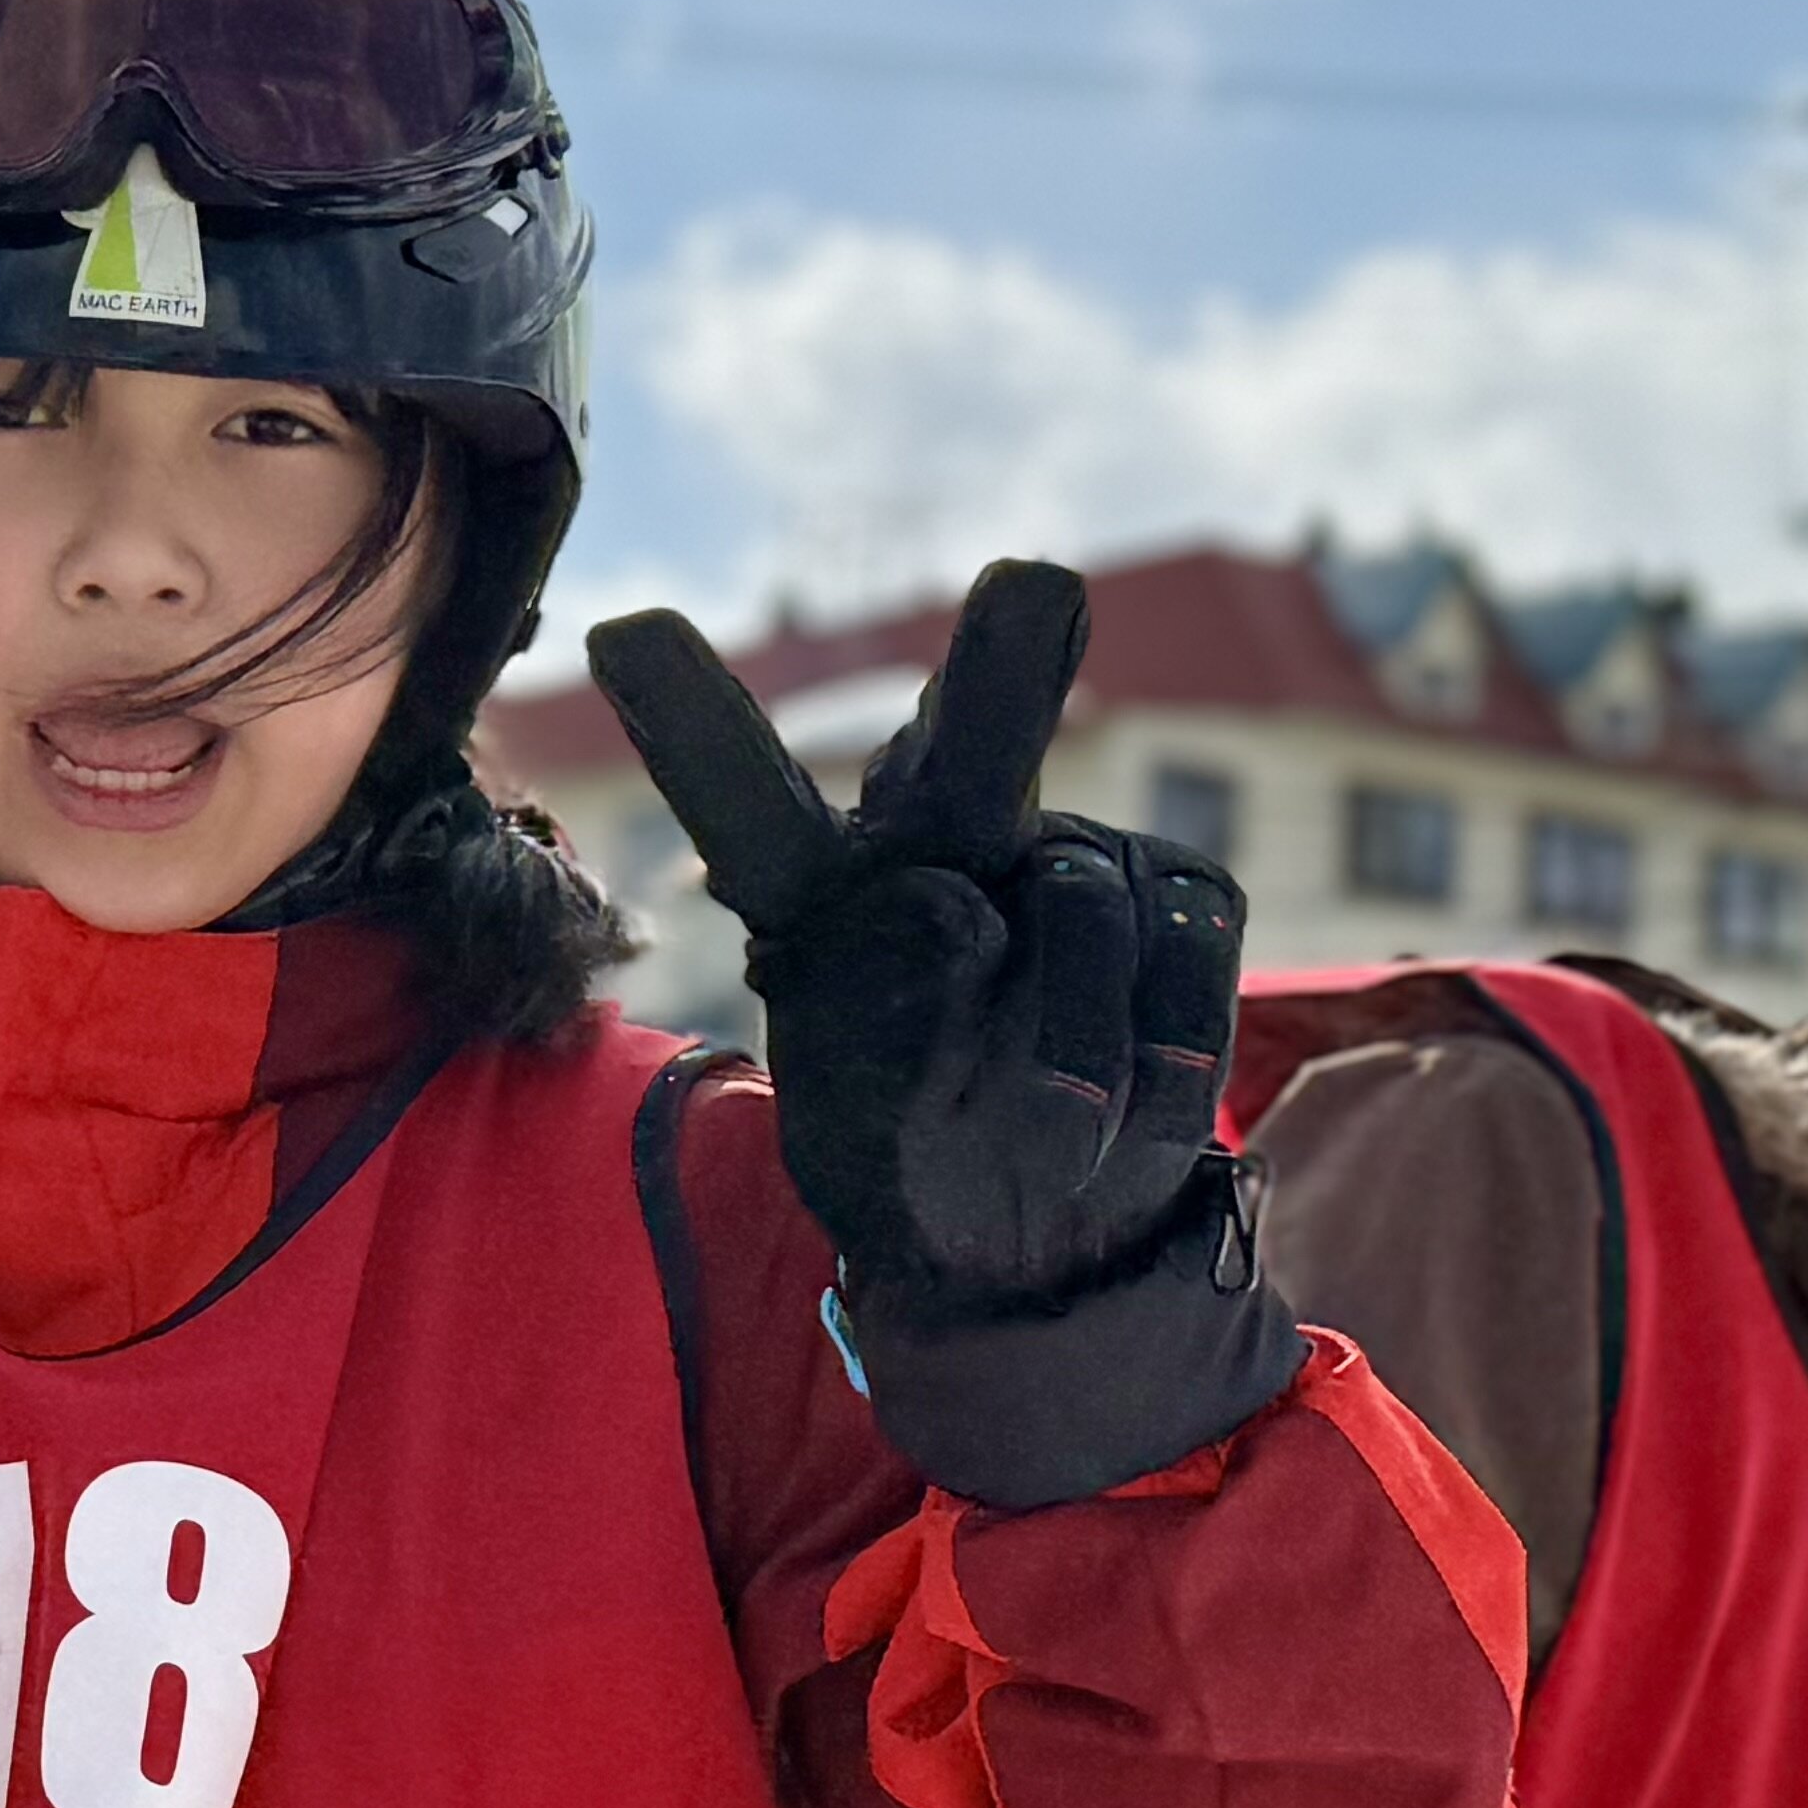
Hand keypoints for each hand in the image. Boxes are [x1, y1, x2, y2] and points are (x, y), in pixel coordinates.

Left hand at [589, 560, 1298, 1501]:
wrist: (1038, 1224)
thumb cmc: (912, 1149)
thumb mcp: (857, 1120)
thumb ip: (883, 1024)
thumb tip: (960, 913)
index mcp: (815, 885)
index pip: (743, 799)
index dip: (692, 718)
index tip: (621, 631)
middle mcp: (939, 836)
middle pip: (972, 747)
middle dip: (1003, 666)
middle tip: (1036, 582)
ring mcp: (1070, 851)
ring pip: (1084, 902)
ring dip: (1074, 1043)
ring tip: (1047, 1131)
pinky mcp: (1182, 888)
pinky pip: (1186, 953)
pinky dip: (1163, 1054)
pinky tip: (1131, 1107)